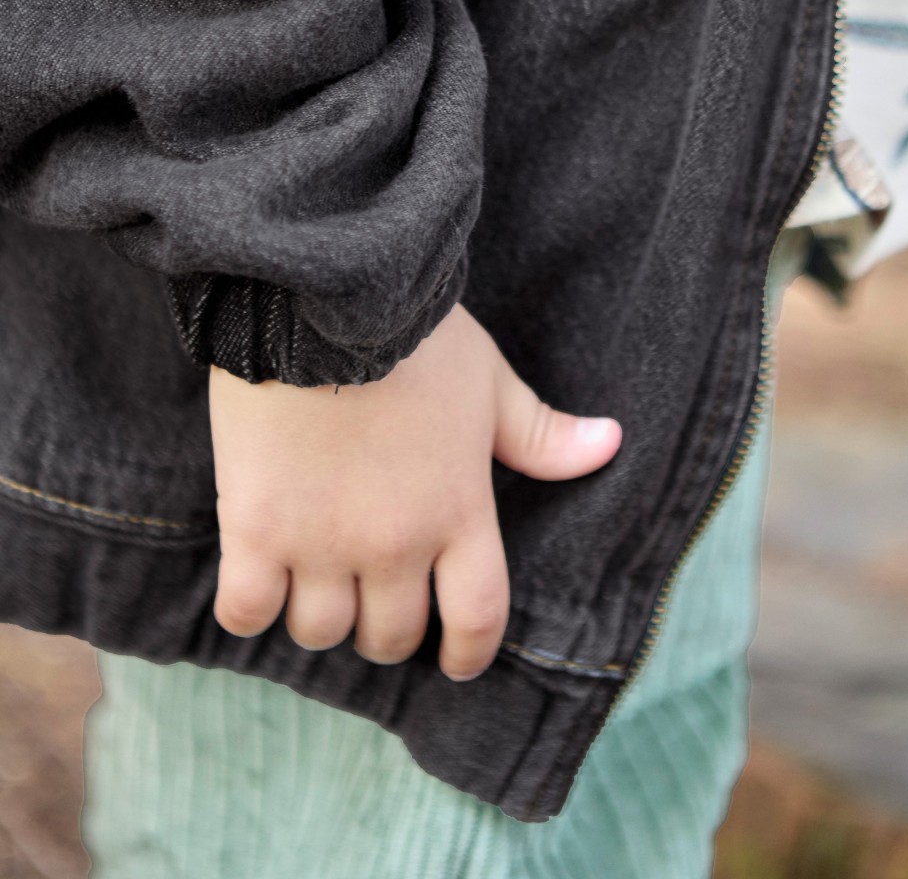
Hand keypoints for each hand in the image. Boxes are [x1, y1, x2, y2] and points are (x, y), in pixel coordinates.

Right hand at [208, 302, 620, 680]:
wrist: (323, 299)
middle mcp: (394, 544)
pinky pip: (246, 611)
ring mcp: (322, 543)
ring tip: (317, 583)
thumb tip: (610, 444)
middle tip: (377, 599)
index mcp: (460, 512)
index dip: (470, 654)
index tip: (458, 661)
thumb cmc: (417, 337)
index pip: (478, 619)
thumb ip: (541, 432)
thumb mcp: (490, 381)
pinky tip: (257, 579)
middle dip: (389, 629)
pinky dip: (251, 607)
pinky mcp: (256, 530)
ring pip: (321, 633)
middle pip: (393, 637)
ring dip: (323, 617)